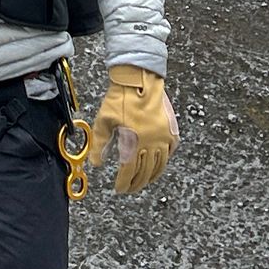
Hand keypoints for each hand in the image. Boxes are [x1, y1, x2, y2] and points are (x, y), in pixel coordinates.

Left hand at [90, 66, 177, 193]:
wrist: (139, 79)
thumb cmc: (120, 97)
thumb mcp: (104, 121)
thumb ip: (100, 144)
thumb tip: (97, 162)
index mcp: (133, 142)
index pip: (129, 171)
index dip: (124, 183)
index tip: (120, 188)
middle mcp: (150, 142)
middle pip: (145, 172)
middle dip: (137, 183)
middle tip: (130, 188)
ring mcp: (163, 137)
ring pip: (160, 165)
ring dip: (152, 176)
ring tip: (144, 181)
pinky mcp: (171, 130)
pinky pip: (170, 152)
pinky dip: (164, 161)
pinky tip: (159, 164)